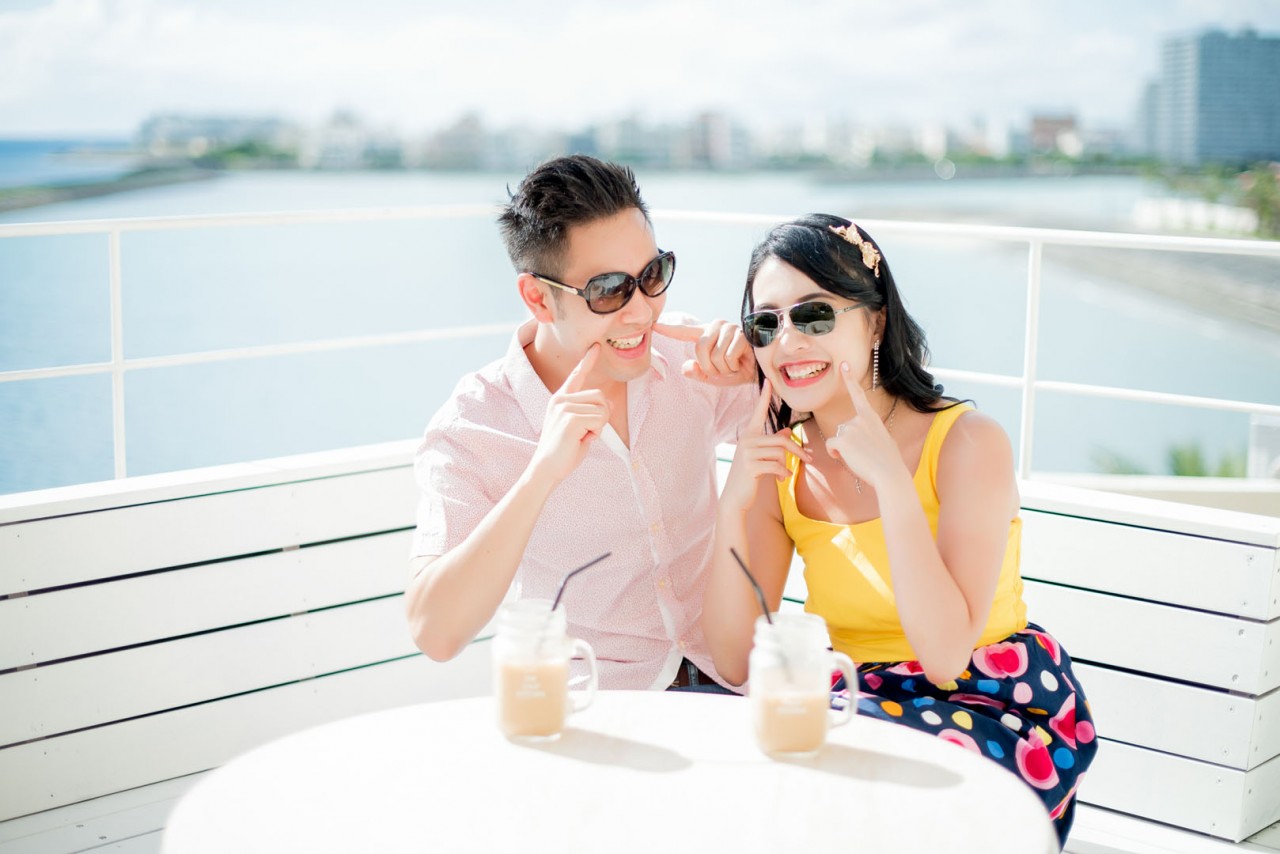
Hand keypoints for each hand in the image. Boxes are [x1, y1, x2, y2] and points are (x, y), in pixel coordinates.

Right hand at [529, 344, 610, 483]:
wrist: (547, 468)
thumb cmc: (563, 451)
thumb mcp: (581, 428)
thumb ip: (592, 413)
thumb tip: (611, 402)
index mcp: (560, 399)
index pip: (577, 375)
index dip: (587, 360)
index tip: (595, 347)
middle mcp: (561, 399)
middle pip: (600, 396)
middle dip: (601, 416)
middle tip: (585, 433)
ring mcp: (565, 407)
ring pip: (603, 408)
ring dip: (599, 426)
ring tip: (581, 436)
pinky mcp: (571, 418)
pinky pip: (600, 419)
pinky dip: (596, 433)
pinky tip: (580, 440)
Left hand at [653, 320, 754, 385]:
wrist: (761, 373)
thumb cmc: (737, 370)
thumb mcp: (714, 376)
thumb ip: (698, 373)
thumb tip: (685, 368)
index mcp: (707, 333)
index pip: (685, 331)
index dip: (668, 329)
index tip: (653, 325)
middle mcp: (718, 326)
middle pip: (700, 348)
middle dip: (709, 366)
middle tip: (722, 369)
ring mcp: (731, 328)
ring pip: (715, 355)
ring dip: (724, 368)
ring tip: (733, 366)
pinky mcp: (743, 335)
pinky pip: (728, 357)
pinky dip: (733, 367)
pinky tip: (742, 363)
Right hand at [719, 379, 811, 513]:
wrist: (735, 496)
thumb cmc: (749, 475)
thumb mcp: (761, 457)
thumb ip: (773, 443)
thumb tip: (787, 431)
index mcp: (749, 434)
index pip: (759, 412)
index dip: (765, 397)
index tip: (769, 382)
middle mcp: (747, 439)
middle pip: (781, 439)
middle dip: (797, 450)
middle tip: (808, 459)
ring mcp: (747, 452)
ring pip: (780, 452)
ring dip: (786, 465)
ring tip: (783, 474)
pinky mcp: (750, 465)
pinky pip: (776, 465)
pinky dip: (782, 472)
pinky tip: (781, 478)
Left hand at [823, 361, 898, 488]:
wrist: (889, 474)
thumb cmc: (889, 461)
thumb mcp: (884, 439)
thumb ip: (872, 432)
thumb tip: (867, 436)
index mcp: (871, 417)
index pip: (858, 394)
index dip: (850, 379)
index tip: (844, 365)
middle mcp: (860, 418)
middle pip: (842, 429)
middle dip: (848, 442)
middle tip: (865, 453)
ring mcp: (851, 427)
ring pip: (837, 439)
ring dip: (843, 449)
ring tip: (861, 457)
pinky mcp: (842, 439)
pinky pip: (831, 446)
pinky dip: (835, 454)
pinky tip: (849, 458)